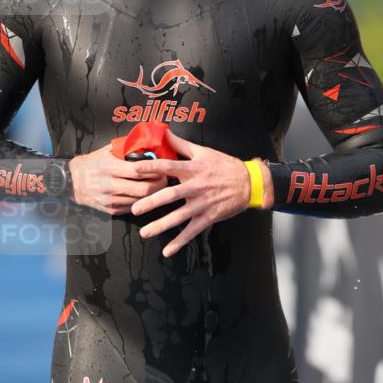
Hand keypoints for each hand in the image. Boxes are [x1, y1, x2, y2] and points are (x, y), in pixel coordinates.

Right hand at [68, 142, 168, 214]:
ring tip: (159, 187)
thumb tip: (149, 146)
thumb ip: (127, 149)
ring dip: (153, 194)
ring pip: (141, 200)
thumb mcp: (107, 151)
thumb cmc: (93, 163)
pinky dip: (142, 201)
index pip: (138, 170)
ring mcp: (111, 200)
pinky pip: (133, 207)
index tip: (164, 168)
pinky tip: (146, 195)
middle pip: (144, 189)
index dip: (155, 170)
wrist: (72, 182)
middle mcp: (110, 185)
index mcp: (110, 168)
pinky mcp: (111, 210)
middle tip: (166, 179)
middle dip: (160, 185)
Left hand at [131, 129, 273, 257]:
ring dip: (161, 225)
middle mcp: (196, 187)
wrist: (250, 183)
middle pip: (170, 195)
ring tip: (145, 232)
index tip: (133, 169)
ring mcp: (202, 204)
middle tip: (134, 209)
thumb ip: (181, 144)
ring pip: (179, 216)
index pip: (168, 166)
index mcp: (193, 169)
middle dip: (151, 202)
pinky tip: (168, 251)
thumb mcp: (204, 152)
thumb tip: (163, 132)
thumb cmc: (225, 166)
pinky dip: (180, 242)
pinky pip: (192, 231)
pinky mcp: (209, 217)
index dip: (150, 167)